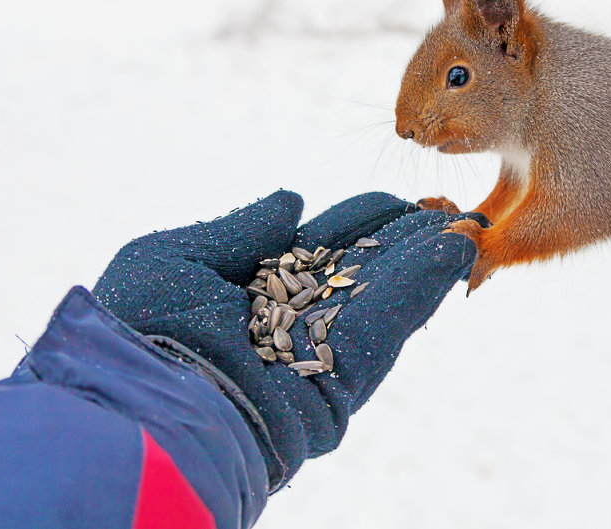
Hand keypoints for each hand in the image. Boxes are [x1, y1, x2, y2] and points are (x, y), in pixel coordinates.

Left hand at [92, 191, 480, 488]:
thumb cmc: (141, 333)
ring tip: (468, 226)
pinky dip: (424, 288)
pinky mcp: (344, 380)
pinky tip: (455, 252)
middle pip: (365, 270)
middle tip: (454, 211)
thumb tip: (292, 202)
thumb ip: (240, 228)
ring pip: (386, 296)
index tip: (405, 202)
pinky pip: (389, 327)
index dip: (368, 221)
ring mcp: (321, 351)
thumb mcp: (173, 259)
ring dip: (429, 260)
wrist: (143, 408)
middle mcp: (291, 320)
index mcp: (251, 289)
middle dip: (409, 239)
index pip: (325, 247)